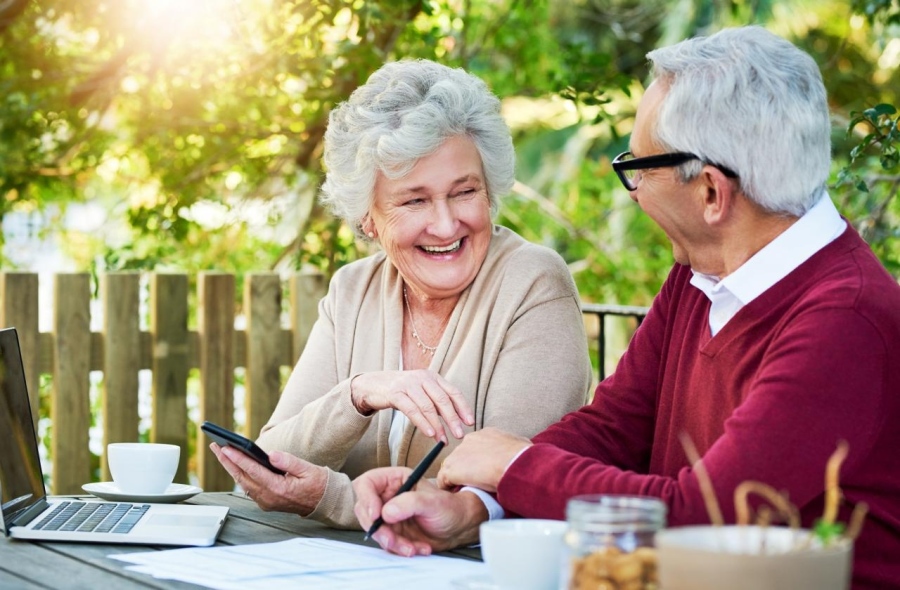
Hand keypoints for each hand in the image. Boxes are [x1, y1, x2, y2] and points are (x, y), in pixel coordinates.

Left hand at [211, 443, 326, 515]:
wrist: (325, 502)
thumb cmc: (318, 484)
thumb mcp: (308, 469)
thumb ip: (288, 462)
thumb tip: (271, 454)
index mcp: (278, 489)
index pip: (253, 471)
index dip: (237, 458)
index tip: (225, 448)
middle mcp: (268, 498)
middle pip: (242, 477)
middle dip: (227, 461)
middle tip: (215, 446)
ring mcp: (266, 501)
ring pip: (242, 482)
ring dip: (231, 467)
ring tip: (221, 452)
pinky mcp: (266, 501)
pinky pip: (248, 487)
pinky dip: (240, 474)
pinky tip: (235, 464)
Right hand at [350, 370, 473, 441]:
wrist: (373, 384)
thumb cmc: (401, 391)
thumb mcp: (421, 392)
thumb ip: (436, 402)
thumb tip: (455, 421)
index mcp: (433, 377)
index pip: (453, 392)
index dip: (463, 408)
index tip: (470, 422)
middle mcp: (423, 378)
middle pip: (443, 400)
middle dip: (453, 419)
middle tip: (460, 435)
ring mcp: (409, 385)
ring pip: (428, 407)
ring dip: (438, 426)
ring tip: (443, 440)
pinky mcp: (395, 393)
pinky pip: (412, 410)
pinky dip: (422, 423)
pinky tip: (429, 433)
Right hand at [353, 467, 486, 556]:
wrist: (458, 528)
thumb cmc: (449, 507)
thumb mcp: (433, 502)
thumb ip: (410, 503)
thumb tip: (386, 512)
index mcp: (394, 480)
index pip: (367, 484)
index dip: (366, 499)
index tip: (376, 516)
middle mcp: (388, 496)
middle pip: (365, 510)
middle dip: (379, 529)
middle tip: (392, 539)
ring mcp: (388, 515)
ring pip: (375, 530)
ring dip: (391, 543)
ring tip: (412, 548)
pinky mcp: (392, 532)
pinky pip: (386, 543)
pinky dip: (400, 549)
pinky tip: (418, 548)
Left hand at [436, 427, 530, 492]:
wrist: (512, 463)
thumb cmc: (522, 456)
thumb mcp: (521, 444)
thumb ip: (514, 446)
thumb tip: (521, 451)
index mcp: (485, 434)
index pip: (475, 447)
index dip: (478, 461)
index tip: (483, 471)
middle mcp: (469, 440)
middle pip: (462, 456)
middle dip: (467, 468)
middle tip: (475, 483)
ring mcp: (458, 454)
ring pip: (452, 468)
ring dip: (458, 479)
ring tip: (465, 490)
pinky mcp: (451, 468)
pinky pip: (443, 481)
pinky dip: (448, 488)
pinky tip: (456, 495)